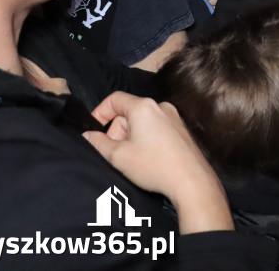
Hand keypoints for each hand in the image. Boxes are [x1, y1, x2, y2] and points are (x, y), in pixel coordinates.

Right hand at [83, 92, 220, 205]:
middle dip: (117, 132)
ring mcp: (174, 117)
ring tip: (134, 159)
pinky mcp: (181, 129)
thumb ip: (98, 143)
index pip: (115, 99)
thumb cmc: (154, 166)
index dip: (100, 112)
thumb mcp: (118, 156)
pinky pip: (155, 128)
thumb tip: (87, 135)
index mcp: (144, 107)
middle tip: (118, 154)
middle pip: (128, 113)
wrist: (191, 180)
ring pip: (141, 122)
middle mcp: (161, 106)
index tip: (94, 131)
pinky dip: (146, 139)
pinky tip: (149, 159)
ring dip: (131, 138)